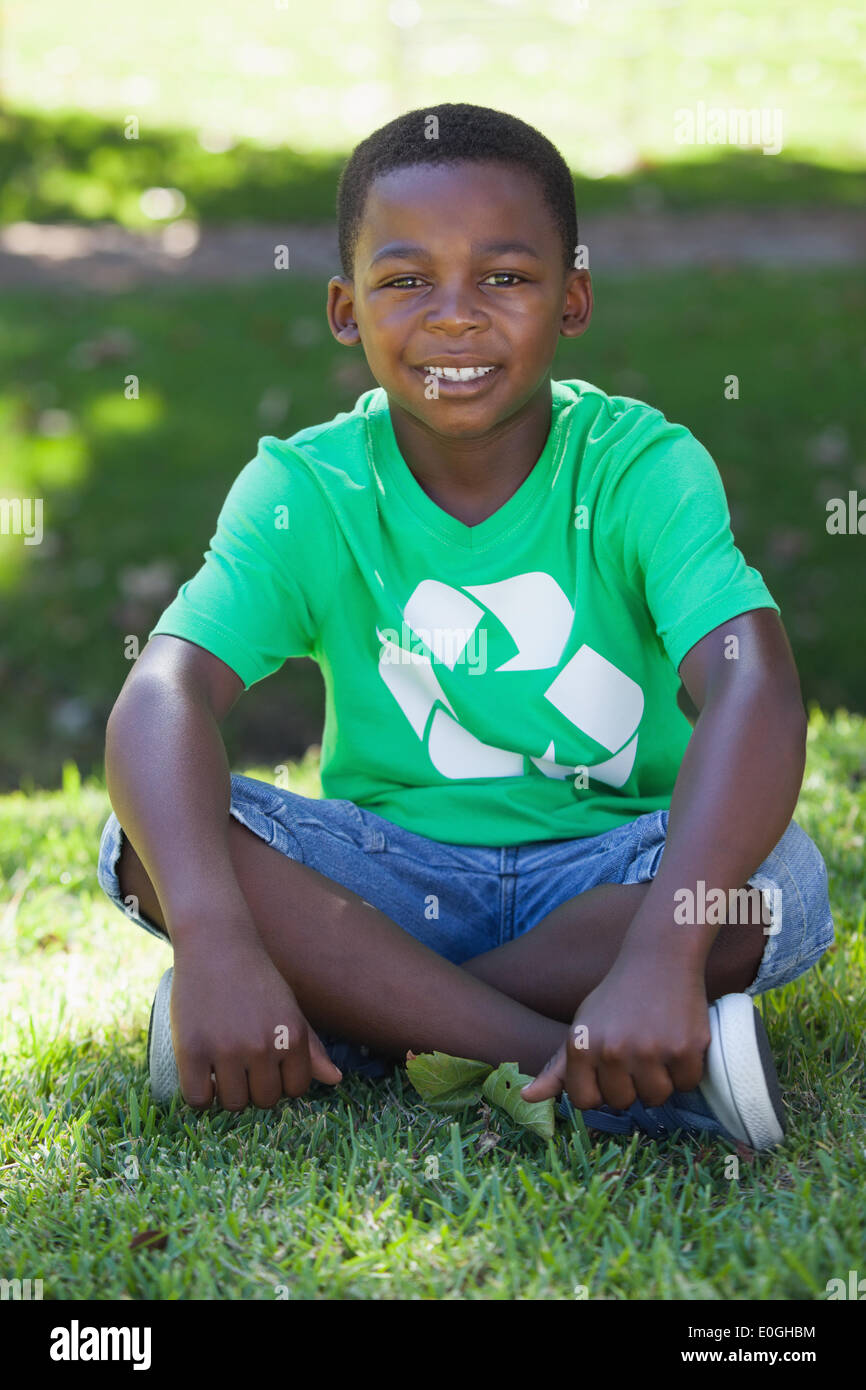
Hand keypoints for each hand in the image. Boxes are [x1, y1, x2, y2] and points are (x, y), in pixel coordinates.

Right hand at [170, 933, 342, 1109]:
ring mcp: (226, 1049)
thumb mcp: (289, 1007)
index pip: (296, 1089)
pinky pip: (198, 1099)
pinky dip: (200, 1095)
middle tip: (241, 1062)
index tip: (267, 1064)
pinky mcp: (192, 1050)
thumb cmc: (255, 977)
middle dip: (254, 1088)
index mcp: (293, 1035)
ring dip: (227, 1093)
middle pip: (265, 1100)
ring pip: (233, 1104)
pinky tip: (201, 1074)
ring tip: (221, 1067)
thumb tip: (336, 1079)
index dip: (281, 1080)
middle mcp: (263, 1045)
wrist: (215, 942)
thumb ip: (310, 1046)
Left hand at [520, 956, 711, 1111]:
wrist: (660, 957)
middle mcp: (612, 1050)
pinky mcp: (685, 1049)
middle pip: (623, 1102)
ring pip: (656, 1097)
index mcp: (582, 1046)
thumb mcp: (582, 1026)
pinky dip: (686, 1070)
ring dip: (660, 1080)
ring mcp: (650, 1051)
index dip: (600, 1089)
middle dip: (631, 1084)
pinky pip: (687, 1084)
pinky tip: (678, 1041)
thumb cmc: (617, 997)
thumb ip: (557, 1067)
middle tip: (637, 1049)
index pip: (586, 1101)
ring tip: (657, 1046)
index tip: (609, 1068)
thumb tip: (526, 1098)